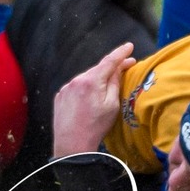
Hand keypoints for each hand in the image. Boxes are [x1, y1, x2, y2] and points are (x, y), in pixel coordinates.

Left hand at [53, 41, 135, 158]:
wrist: (72, 144)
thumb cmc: (95, 126)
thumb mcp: (112, 105)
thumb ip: (114, 83)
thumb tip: (117, 69)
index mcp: (91, 81)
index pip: (109, 61)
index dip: (121, 53)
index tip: (129, 46)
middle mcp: (76, 80)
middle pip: (97, 70)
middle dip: (111, 70)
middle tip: (126, 68)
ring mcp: (66, 88)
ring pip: (86, 79)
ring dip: (96, 82)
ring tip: (104, 96)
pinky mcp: (60, 96)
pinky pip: (76, 88)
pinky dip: (85, 91)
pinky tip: (89, 104)